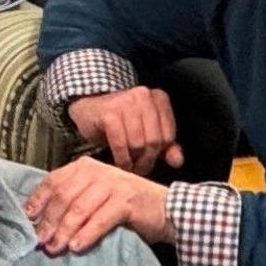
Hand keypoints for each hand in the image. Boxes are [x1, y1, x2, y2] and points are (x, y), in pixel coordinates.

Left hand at [23, 157, 173, 254]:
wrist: (168, 210)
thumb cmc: (126, 208)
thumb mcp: (96, 199)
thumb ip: (73, 203)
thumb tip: (41, 224)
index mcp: (85, 168)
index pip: (53, 181)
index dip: (38, 201)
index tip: (27, 220)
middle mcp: (97, 172)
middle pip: (63, 196)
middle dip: (49, 221)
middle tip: (40, 242)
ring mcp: (113, 184)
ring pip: (79, 208)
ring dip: (64, 231)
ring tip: (55, 248)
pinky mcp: (127, 201)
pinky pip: (100, 219)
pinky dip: (86, 234)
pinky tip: (77, 246)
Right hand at [65, 87, 182, 175]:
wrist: (88, 109)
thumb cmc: (120, 122)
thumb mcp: (146, 132)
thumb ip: (166, 146)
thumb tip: (178, 161)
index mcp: (159, 98)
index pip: (168, 135)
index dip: (160, 153)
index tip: (150, 161)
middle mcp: (144, 96)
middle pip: (154, 140)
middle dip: (146, 160)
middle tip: (139, 168)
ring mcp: (126, 102)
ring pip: (137, 143)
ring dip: (133, 161)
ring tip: (129, 165)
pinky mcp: (109, 112)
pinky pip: (120, 143)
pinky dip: (121, 157)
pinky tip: (120, 162)